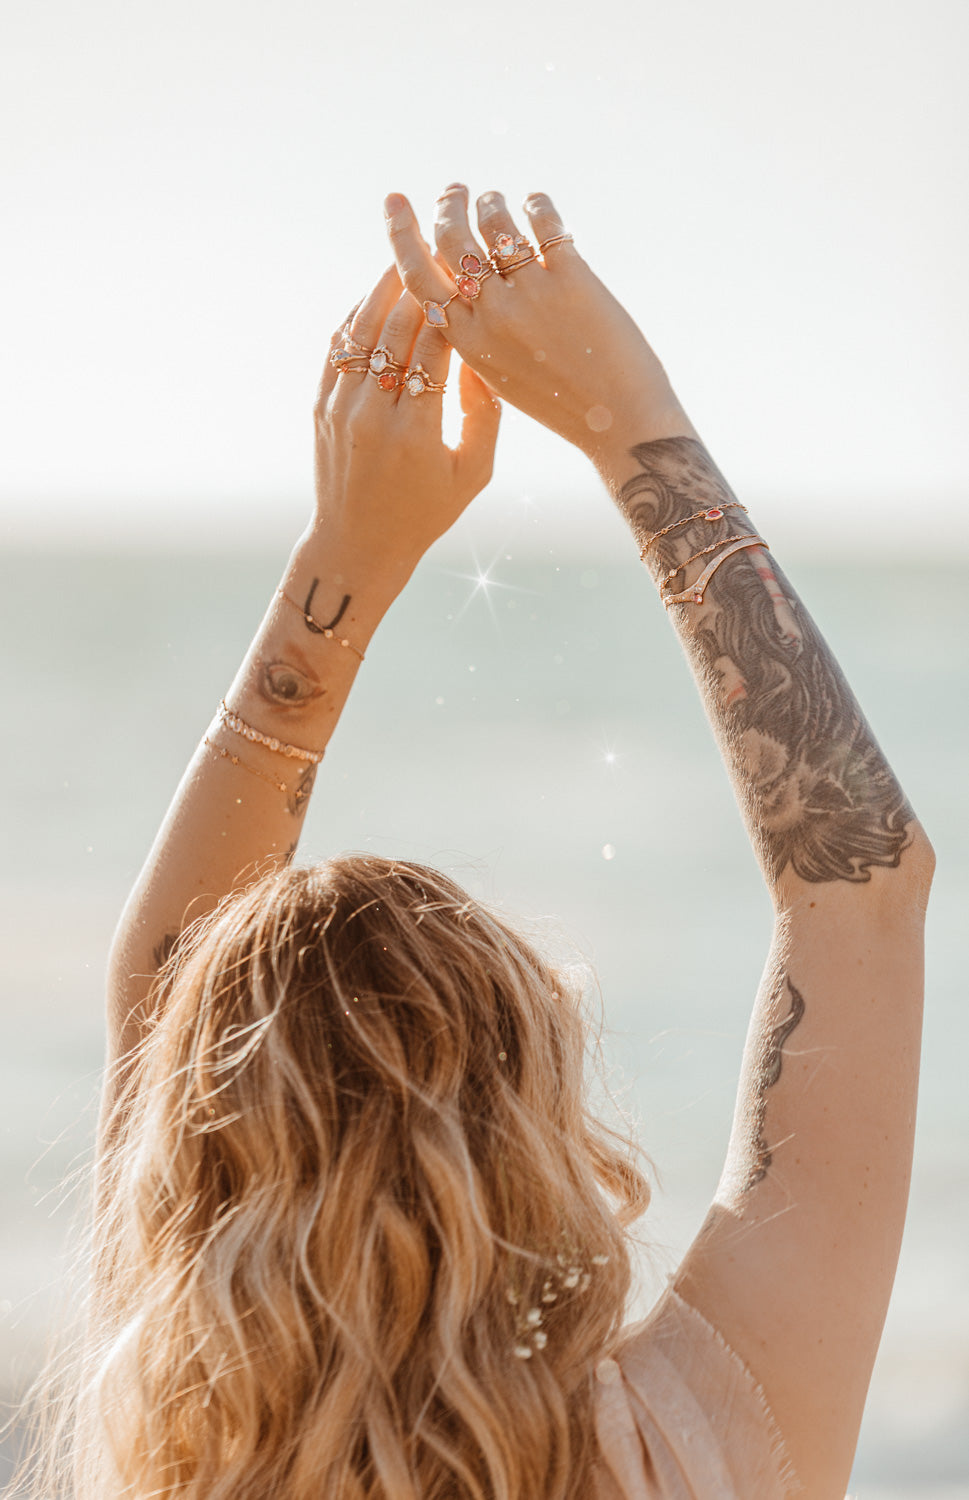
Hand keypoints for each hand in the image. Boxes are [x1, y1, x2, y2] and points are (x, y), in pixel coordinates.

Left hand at [313, 265, 500, 584]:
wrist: (357, 544)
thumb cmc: (425, 513)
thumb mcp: (474, 472)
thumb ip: (486, 414)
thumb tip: (489, 355)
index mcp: (416, 431)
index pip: (436, 347)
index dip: (454, 307)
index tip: (470, 277)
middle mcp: (373, 414)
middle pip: (397, 327)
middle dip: (420, 285)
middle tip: (440, 250)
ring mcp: (341, 408)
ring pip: (362, 329)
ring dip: (383, 289)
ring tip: (406, 258)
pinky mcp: (322, 405)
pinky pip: (339, 346)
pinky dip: (357, 316)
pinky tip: (377, 296)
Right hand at [384, 186, 695, 468]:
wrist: (617, 421)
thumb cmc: (560, 402)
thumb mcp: (501, 375)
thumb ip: (476, 333)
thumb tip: (459, 282)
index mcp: (468, 342)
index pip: (419, 277)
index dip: (402, 235)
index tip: (396, 202)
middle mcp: (492, 315)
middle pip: (451, 239)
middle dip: (446, 206)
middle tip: (453, 191)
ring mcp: (530, 294)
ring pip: (494, 222)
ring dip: (490, 202)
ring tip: (494, 199)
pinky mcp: (571, 278)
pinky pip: (543, 221)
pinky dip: (536, 204)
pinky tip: (537, 204)